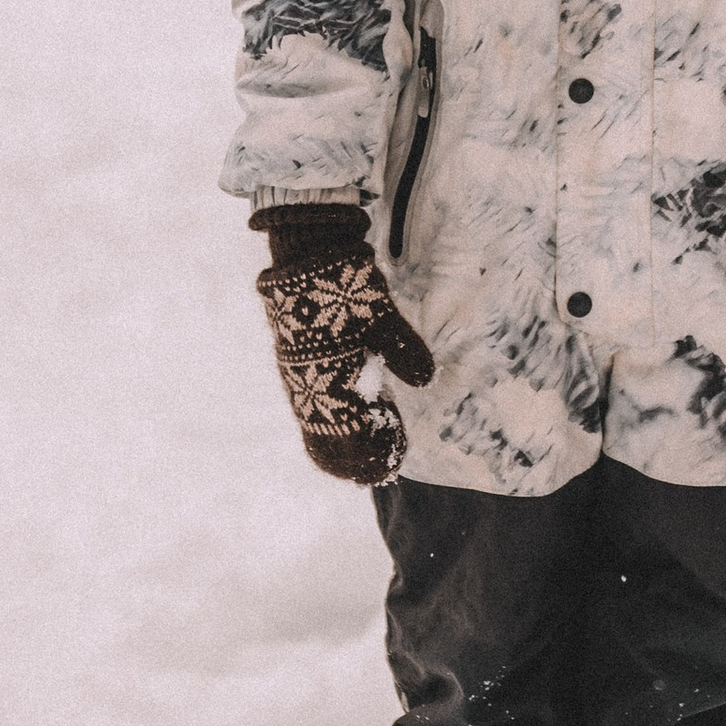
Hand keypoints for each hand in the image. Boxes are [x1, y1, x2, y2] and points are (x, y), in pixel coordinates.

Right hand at [252, 202, 435, 485]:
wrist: (306, 257)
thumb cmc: (345, 287)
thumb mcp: (381, 316)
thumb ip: (403, 350)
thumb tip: (426, 380)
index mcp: (330, 384)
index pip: (350, 439)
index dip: (372, 455)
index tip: (394, 462)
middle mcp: (309, 389)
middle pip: (329, 443)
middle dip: (355, 460)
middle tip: (383, 467)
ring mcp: (301, 379)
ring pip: (319, 428)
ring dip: (344, 442)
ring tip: (373, 447)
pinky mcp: (298, 366)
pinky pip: (313, 408)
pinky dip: (334, 421)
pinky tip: (358, 415)